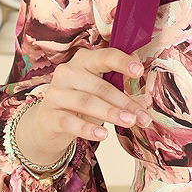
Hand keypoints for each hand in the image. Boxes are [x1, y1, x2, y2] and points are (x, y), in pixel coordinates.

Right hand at [14, 47, 143, 164]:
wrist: (49, 123)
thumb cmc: (82, 102)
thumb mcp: (99, 89)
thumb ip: (118, 81)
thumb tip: (143, 76)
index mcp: (84, 60)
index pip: (104, 56)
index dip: (122, 62)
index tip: (139, 71)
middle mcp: (67, 72)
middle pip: (100, 86)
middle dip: (124, 102)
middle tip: (143, 116)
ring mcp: (55, 94)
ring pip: (86, 102)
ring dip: (110, 113)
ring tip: (129, 123)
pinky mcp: (48, 115)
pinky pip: (70, 122)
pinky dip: (87, 129)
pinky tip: (103, 135)